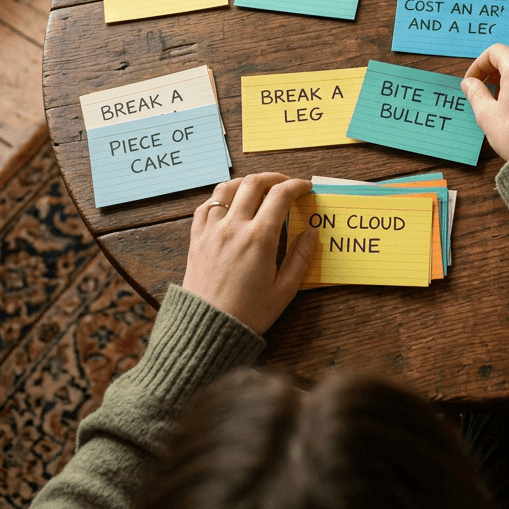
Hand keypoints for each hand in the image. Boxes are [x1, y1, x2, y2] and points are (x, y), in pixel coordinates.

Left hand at [181, 173, 317, 334]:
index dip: (296, 186)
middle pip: (254, 184)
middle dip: (274, 178)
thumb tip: (312, 233)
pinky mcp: (197, 239)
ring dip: (245, 183)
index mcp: (259, 238)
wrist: (208, 330)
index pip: (280, 195)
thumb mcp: (284, 290)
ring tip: (257, 189)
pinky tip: (229, 205)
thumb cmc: (249, 314)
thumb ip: (300, 258)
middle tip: (286, 184)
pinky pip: (205, 207)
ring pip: (226, 189)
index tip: (305, 188)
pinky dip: (219, 198)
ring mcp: (212, 230)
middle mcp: (234, 227)